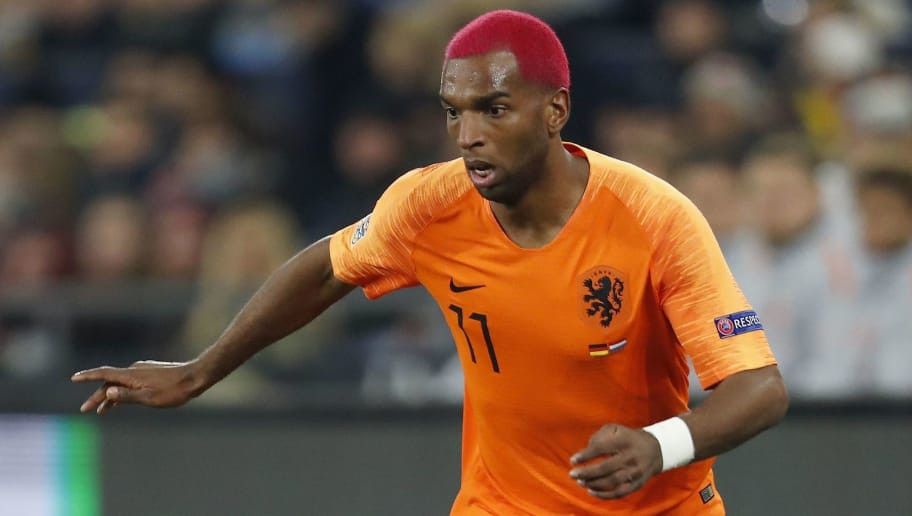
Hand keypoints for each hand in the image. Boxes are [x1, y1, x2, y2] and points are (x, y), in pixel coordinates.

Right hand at [71, 360, 206, 414]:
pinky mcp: (150, 373)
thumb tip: (107, 394)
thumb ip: (127, 396)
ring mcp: (143, 371)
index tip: (73, 378)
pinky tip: (123, 401)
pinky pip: (130, 382)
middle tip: (86, 410)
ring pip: (120, 383)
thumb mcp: (149, 398)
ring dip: (110, 396)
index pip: (104, 374)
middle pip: (110, 382)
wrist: (195, 378)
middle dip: (97, 396)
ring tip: (102, 412)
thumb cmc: (174, 390)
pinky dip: (122, 392)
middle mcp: (134, 370)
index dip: (87, 376)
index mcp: (131, 375)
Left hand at [569, 423, 662, 499]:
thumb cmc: (628, 438)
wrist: (656, 449)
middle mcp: (631, 457)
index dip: (586, 455)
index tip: (572, 460)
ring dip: (593, 484)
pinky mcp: (637, 484)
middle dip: (586, 472)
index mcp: (624, 440)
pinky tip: (591, 491)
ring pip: (611, 482)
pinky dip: (604, 495)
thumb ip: (599, 436)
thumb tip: (586, 450)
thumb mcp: (616, 429)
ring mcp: (635, 472)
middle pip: (605, 467)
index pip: (602, 448)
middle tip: (572, 474)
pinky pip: (619, 493)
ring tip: (580, 482)